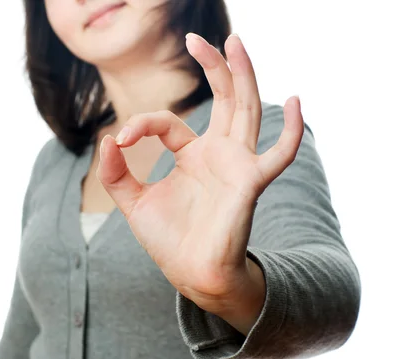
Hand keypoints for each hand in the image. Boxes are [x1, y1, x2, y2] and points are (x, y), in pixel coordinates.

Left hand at [96, 33, 303, 321]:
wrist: (191, 275)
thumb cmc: (169, 241)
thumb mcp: (134, 203)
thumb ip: (117, 174)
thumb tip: (108, 140)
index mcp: (194, 155)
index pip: (168, 122)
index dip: (142, 123)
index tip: (121, 140)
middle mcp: (219, 154)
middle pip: (224, 98)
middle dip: (214, 66)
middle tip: (198, 38)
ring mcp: (237, 165)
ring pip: (247, 110)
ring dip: (243, 75)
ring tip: (234, 42)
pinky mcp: (250, 183)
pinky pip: (280, 155)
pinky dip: (292, 131)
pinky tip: (297, 100)